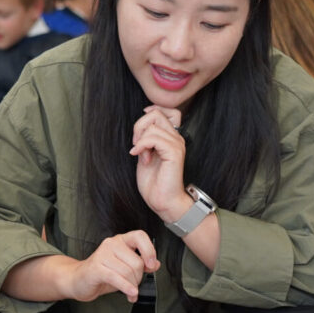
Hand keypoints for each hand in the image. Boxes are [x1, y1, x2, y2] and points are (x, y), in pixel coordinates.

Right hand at [64, 232, 158, 302]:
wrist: (78, 280)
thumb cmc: (102, 273)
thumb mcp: (124, 267)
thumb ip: (141, 264)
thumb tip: (156, 264)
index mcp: (120, 240)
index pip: (140, 236)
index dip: (149, 250)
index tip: (152, 265)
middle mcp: (111, 244)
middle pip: (136, 262)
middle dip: (138, 278)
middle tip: (134, 284)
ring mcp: (102, 254)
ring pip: (128, 272)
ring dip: (132, 286)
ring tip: (130, 291)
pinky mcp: (96, 268)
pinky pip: (117, 278)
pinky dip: (126, 288)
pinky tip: (130, 294)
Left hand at [130, 106, 191, 221]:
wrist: (163, 201)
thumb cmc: (154, 182)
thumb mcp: (146, 155)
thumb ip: (145, 140)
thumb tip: (139, 127)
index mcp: (171, 138)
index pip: (169, 111)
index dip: (152, 112)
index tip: (140, 129)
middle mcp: (177, 138)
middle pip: (156, 113)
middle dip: (139, 127)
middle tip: (136, 146)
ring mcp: (177, 144)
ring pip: (152, 125)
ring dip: (140, 141)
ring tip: (142, 157)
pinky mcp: (174, 152)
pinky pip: (153, 138)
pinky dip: (142, 146)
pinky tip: (142, 159)